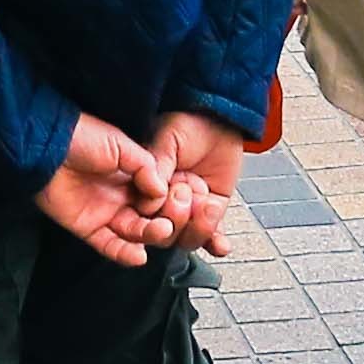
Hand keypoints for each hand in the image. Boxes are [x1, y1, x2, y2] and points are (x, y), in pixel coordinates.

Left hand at [32, 116, 172, 267]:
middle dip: (161, 222)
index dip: (166, 201)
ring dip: (148, 236)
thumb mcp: (120, 144)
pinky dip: (123, 253)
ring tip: (159, 231)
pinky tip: (139, 255)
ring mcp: (105, 213)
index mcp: (131, 175)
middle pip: (148, 218)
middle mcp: (120, 196)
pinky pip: (108, 245)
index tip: (175, 200)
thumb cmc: (81, 137)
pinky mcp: (88, 227)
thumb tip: (162, 190)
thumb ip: (145, 166)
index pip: (156, 196)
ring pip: (132, 233)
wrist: (47, 145)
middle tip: (167, 221)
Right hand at [139, 110, 251, 248]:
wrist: (221, 118)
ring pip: (188, 239)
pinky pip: (213, 237)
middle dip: (176, 220)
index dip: (152, 215)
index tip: (162, 201)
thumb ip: (158, 166)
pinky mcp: (211, 211)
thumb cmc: (190, 123)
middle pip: (164, 234)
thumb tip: (149, 196)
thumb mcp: (168, 140)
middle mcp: (167, 203)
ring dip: (198, 229)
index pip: (143, 215)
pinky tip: (220, 245)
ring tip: (206, 205)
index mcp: (147, 186)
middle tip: (184, 192)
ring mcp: (190, 209)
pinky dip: (217, 244)